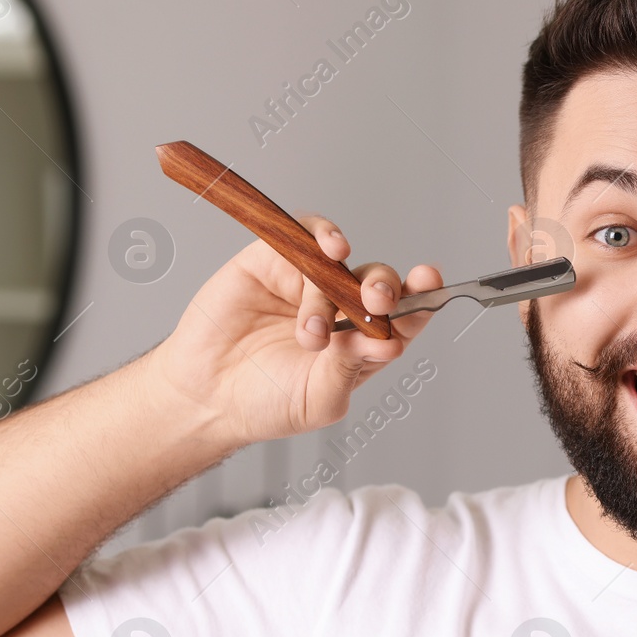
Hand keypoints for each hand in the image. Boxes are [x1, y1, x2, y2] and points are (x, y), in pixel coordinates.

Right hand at [145, 214, 442, 448]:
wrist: (205, 396)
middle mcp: (342, 308)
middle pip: (379, 283)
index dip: (423, 299)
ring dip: (339, 285)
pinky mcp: (273, 262)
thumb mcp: (319, 399)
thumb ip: (349, 369)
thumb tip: (388, 343)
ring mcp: (308, 283)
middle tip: (377, 302)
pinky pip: (305, 234)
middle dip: (387, 287)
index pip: (405, 316)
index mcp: (364, 343)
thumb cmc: (267, 402)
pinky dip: (323, 234)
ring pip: (343, 263)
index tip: (431, 286)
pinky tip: (331, 250)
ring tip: (315, 330)